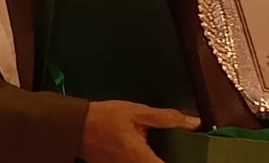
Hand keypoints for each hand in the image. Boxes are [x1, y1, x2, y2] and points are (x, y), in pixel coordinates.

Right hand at [79, 100, 199, 162]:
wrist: (75, 125)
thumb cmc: (104, 118)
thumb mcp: (137, 112)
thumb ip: (166, 118)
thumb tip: (192, 122)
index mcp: (141, 157)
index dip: (183, 162)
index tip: (193, 157)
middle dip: (167, 159)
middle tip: (180, 153)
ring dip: (155, 159)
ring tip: (161, 150)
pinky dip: (144, 160)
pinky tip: (145, 151)